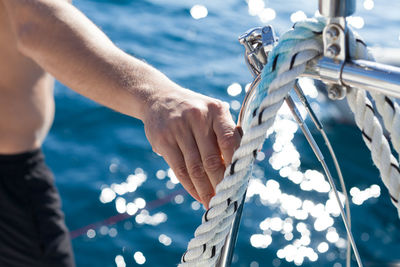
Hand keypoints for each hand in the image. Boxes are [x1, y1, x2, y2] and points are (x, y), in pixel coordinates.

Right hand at [143, 86, 241, 208]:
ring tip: (213, 204)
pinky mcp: (163, 139)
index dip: (235, 166)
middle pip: (211, 159)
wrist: (159, 98)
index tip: (240, 183)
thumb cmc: (195, 112)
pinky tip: (198, 196)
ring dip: (205, 190)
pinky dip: (190, 186)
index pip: (230, 141)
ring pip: (194, 168)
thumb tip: (240, 167)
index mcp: (216, 110)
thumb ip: (226, 135)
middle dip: (220, 184)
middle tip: (227, 201)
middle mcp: (197, 117)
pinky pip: (179, 169)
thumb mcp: (212, 114)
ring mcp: (178, 128)